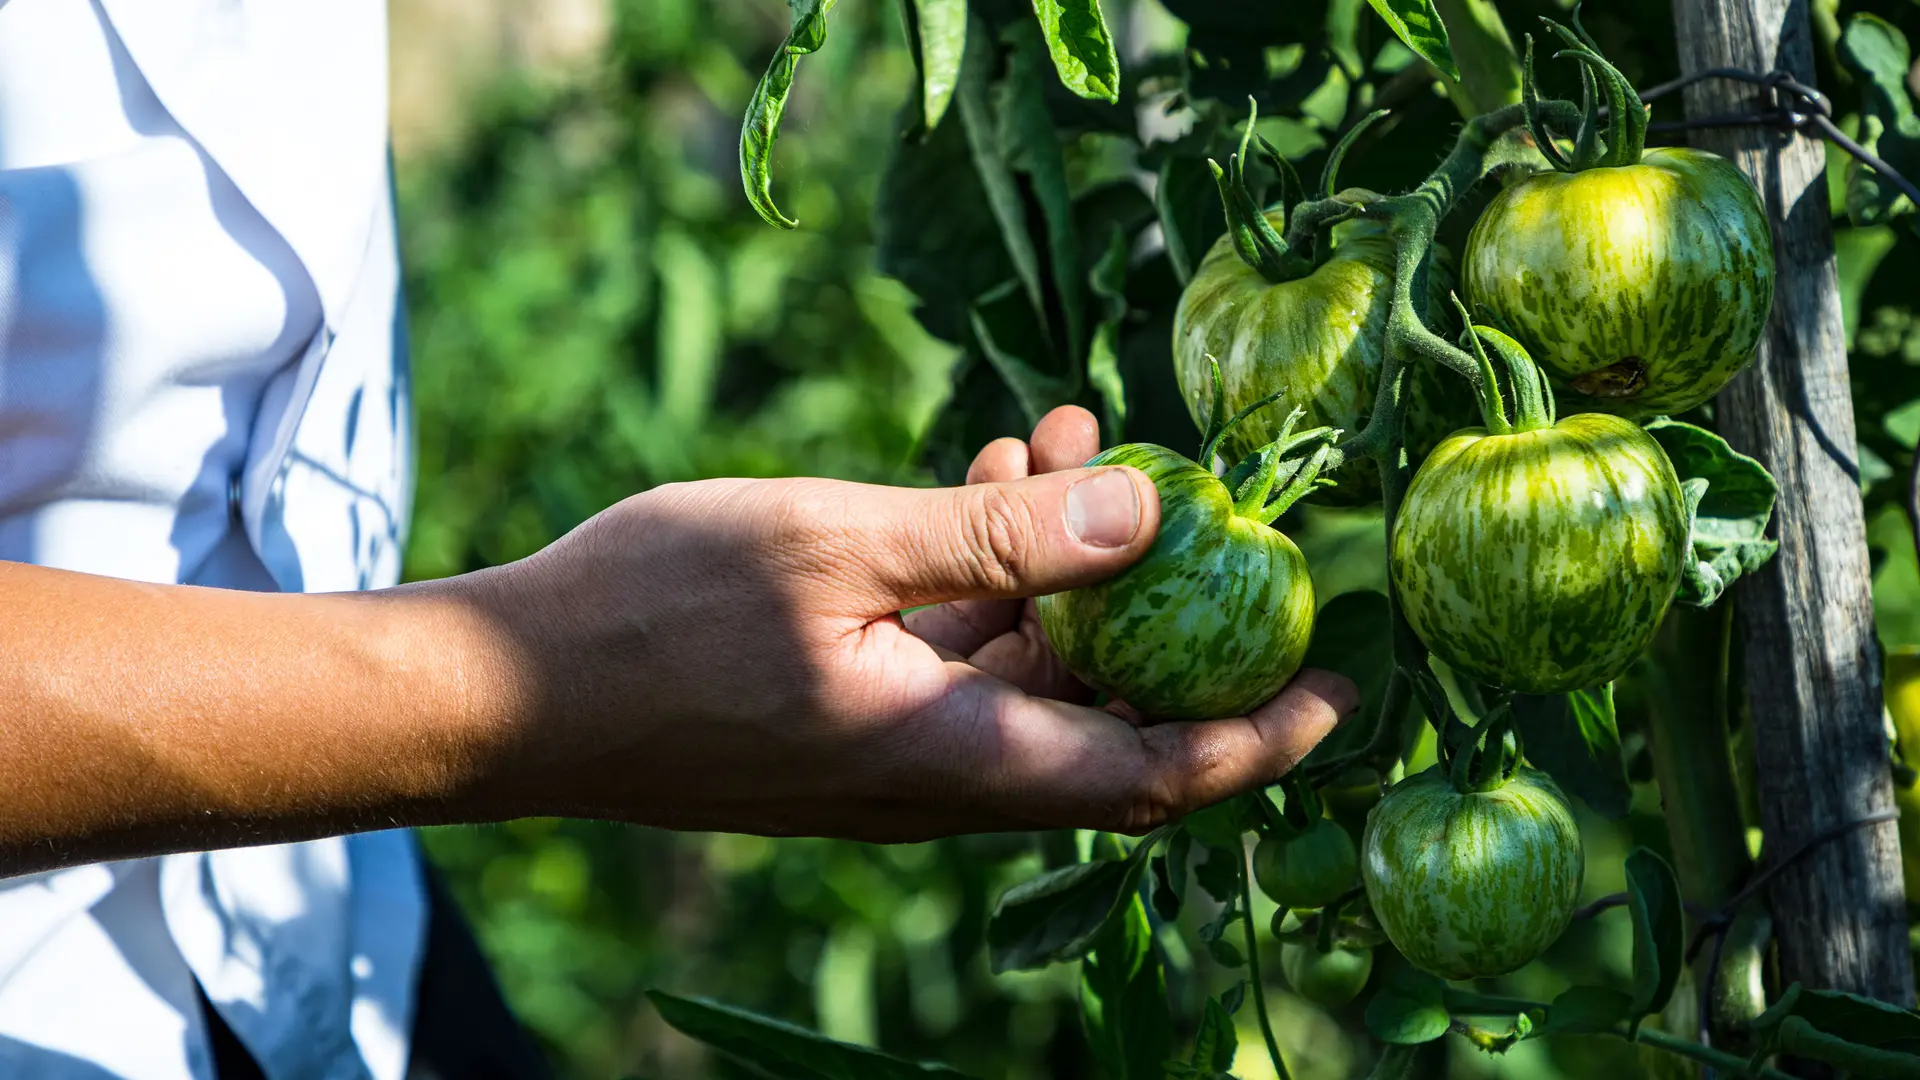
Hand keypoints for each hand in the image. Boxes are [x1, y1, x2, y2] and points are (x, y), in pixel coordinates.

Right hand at [449, 407, 1357, 840]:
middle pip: (1101, 716)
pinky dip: (985, 582)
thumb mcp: (844, 544)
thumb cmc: (661, 615)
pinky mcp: (842, 721)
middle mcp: (938, 776)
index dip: (1257, 738)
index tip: (1334, 685)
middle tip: (1182, 498)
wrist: (511, 694)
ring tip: (1064, 442)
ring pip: (1023, 672)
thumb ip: (1003, 538)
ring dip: (1063, 574)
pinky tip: (978, 479)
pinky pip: (950, 658)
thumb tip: (1151, 514)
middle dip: (1158, 612)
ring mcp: (886, 753)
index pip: (1154, 775)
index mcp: (956, 757)